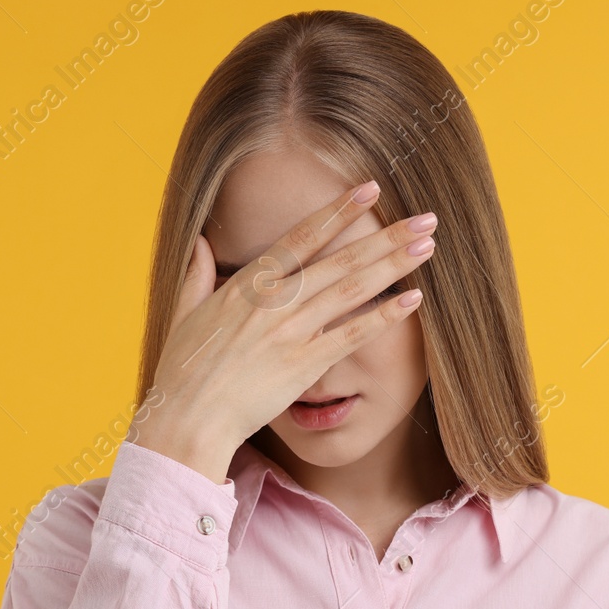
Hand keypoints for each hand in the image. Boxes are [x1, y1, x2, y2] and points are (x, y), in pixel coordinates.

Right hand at [130, 179, 436, 483]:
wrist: (187, 419)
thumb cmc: (181, 372)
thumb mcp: (183, 314)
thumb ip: (196, 274)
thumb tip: (201, 242)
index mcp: (246, 284)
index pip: (301, 237)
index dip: (338, 211)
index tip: (369, 189)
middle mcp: (273, 302)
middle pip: (340, 259)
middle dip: (386, 236)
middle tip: (425, 218)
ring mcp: (291, 333)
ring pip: (351, 290)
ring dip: (392, 265)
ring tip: (427, 245)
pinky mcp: (304, 366)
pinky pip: (351, 337)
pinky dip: (383, 317)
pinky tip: (413, 299)